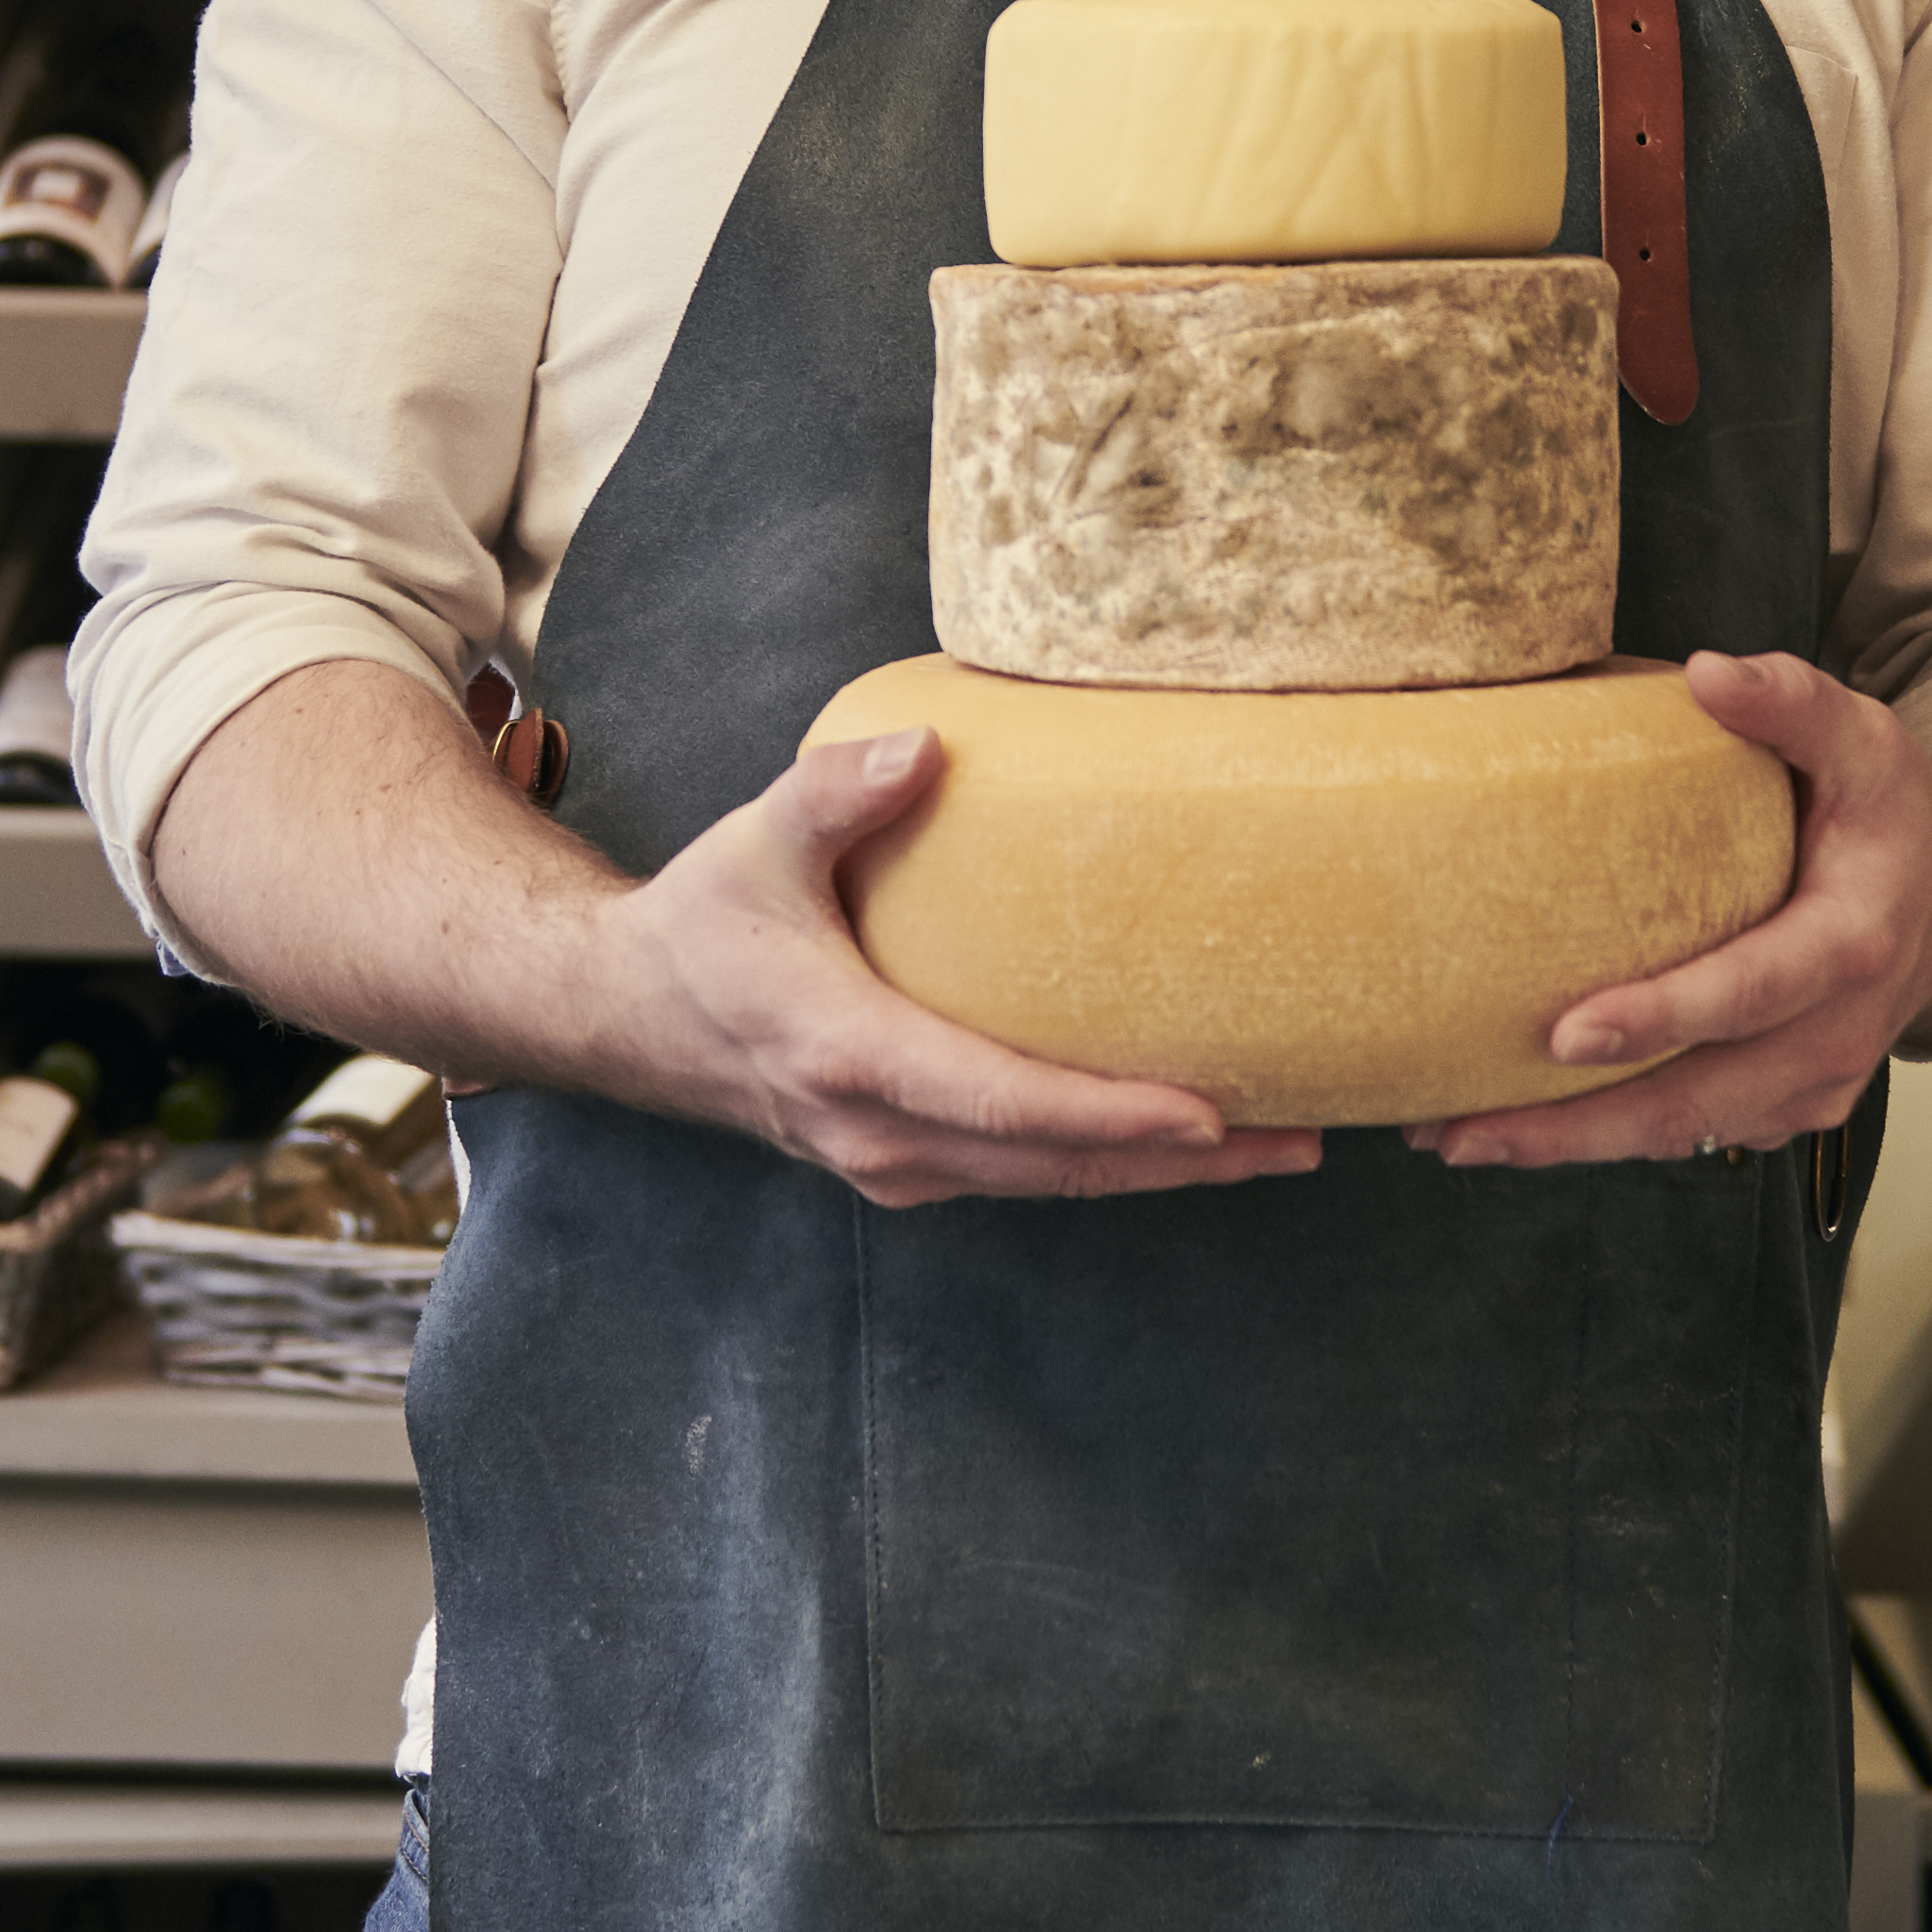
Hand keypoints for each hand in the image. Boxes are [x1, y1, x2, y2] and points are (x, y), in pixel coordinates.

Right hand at [598, 721, 1321, 1211]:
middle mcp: (881, 1134)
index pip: (1006, 1103)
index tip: (1210, 1114)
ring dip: (1160, 1173)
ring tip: (1276, 1146)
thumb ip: (836, 791)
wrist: (631, 1017)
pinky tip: (1182, 1139)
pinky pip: (1025, 1177)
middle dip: (1181, 1160)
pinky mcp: (909, 1167)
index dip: (1111, 1114)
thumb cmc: (705, 924)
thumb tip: (925, 747)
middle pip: (1055, 1167)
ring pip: (1049, 1185)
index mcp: (851, 1054)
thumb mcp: (755, 842)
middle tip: (1300, 1141)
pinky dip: (1106, 1162)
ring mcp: (895, 1165)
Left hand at [1417, 651, 1931, 1176]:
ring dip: (1571, 1143)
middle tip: (1459, 1129)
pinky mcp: (1785, 1110)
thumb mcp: (1863, 738)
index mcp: (1852, 944)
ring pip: (1683, 1133)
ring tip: (1455, 1135)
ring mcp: (1812, 1088)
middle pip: (1696, 1100)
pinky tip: (1522, 1123)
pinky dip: (1608, 1136)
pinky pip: (1690, 1133)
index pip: (1751, 991)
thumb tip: (1704, 672)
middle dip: (1576, 1123)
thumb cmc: (1890, 815)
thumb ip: (1790, 700)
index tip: (1566, 1035)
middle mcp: (1835, 1035)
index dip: (1662, 1018)